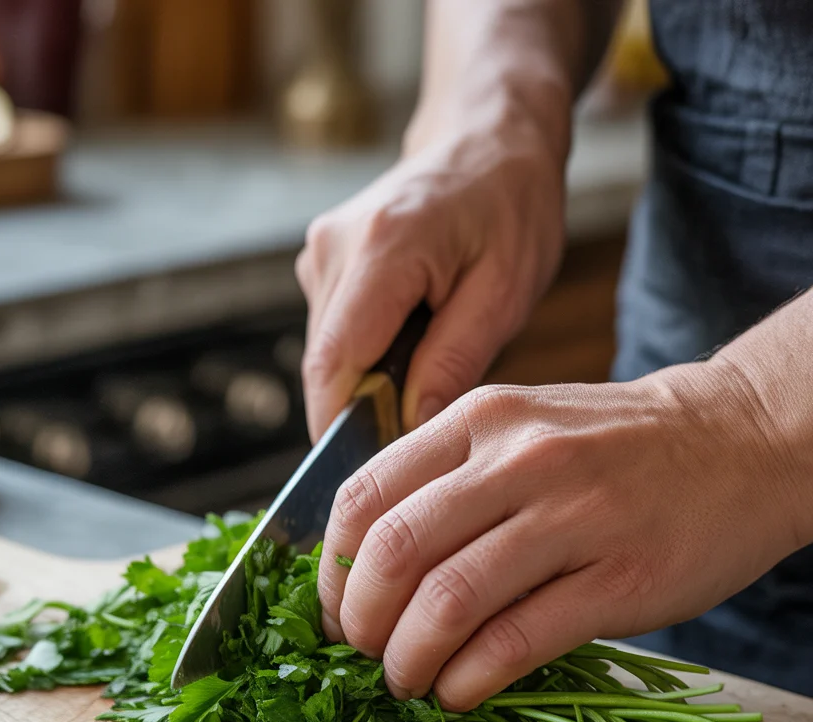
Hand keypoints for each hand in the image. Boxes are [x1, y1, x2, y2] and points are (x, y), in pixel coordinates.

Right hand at [295, 110, 565, 441]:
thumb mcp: (505, 291)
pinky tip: (408, 350)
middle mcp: (334, 249)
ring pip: (325, 356)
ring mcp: (321, 253)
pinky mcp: (323, 263)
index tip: (372, 474)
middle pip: (323, 367)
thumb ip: (453, 362)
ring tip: (422, 381)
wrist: (487, 135)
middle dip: (359, 415)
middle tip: (413, 444)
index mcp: (382, 250)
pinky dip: (364, 360)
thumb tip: (410, 431)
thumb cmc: (511, 206)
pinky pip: (333, 335)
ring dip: (363, 386)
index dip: (344, 430)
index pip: (335, 366)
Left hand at [317, 365, 804, 710]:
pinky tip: (459, 692)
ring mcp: (571, 517)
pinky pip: (514, 641)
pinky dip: (468, 679)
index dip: (333, 571)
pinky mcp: (617, 579)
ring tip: (408, 680)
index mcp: (478, 420)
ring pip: (447, 601)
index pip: (362, 498)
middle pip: (393, 553)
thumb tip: (366, 566)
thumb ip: (445, 479)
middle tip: (365, 654)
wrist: (740, 441)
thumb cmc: (614, 448)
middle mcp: (516, 460)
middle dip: (361, 622)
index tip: (337, 611)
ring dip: (408, 660)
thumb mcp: (520, 428)